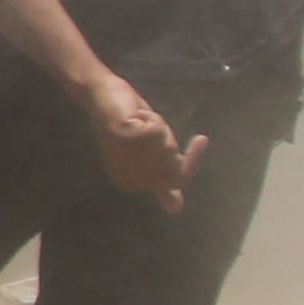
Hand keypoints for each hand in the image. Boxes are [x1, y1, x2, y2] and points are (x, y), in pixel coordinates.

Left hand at [80, 69, 206, 209]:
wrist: (102, 95)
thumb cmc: (129, 123)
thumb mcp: (150, 152)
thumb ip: (162, 179)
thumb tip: (176, 209)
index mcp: (129, 183)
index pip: (177, 180)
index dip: (192, 160)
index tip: (202, 139)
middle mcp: (127, 178)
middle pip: (175, 163)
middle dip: (169, 138)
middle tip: (146, 127)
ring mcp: (125, 159)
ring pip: (168, 146)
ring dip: (159, 127)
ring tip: (138, 121)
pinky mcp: (125, 138)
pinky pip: (158, 130)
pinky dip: (152, 118)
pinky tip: (135, 115)